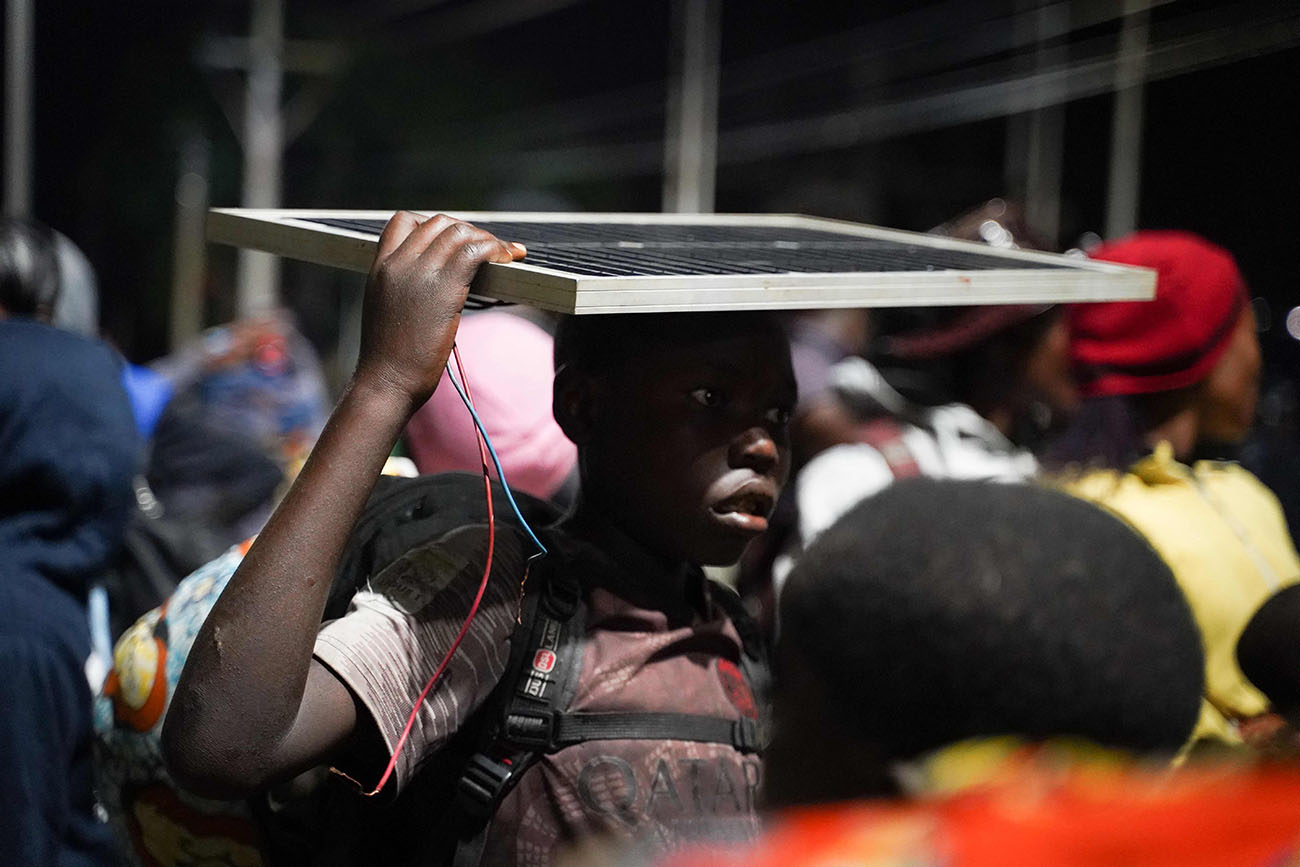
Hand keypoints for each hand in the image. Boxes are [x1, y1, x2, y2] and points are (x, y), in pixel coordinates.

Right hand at [354, 212, 525, 407]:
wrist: (387, 381)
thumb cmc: (389, 359)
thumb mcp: (386, 310)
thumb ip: (402, 288)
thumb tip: (430, 287)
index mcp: (379, 266)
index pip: (404, 221)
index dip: (434, 226)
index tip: (453, 243)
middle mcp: (398, 262)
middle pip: (439, 222)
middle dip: (468, 231)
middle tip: (488, 251)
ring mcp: (420, 272)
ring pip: (460, 233)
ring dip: (488, 240)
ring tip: (504, 256)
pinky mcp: (445, 287)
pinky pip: (476, 251)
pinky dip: (496, 250)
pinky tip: (508, 261)